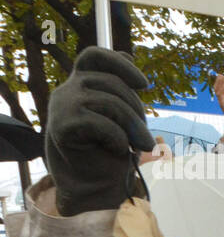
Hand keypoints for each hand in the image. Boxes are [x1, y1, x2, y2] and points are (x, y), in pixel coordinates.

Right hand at [45, 47, 154, 215]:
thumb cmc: (109, 150)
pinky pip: (101, 123)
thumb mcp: (120, 114)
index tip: (145, 84)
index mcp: (80, 83)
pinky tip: (119, 150)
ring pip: (110, 102)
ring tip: (143, 147)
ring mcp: (62, 106)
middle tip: (147, 139)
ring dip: (134, 127)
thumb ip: (119, 87)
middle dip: (138, 110)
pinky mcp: (62, 126)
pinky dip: (118, 138)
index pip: (94, 56)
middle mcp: (67, 90)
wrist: (93, 184)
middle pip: (112, 83)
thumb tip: (127, 52)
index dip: (120, 64)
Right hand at [214, 73, 223, 122]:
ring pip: (218, 90)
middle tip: (220, 74)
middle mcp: (222, 98)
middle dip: (219, 81)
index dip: (222, 82)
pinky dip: (219, 90)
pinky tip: (220, 85)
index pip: (223, 88)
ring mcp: (221, 100)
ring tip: (220, 77)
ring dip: (219, 83)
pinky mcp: (222, 103)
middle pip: (219, 88)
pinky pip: (219, 95)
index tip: (222, 76)